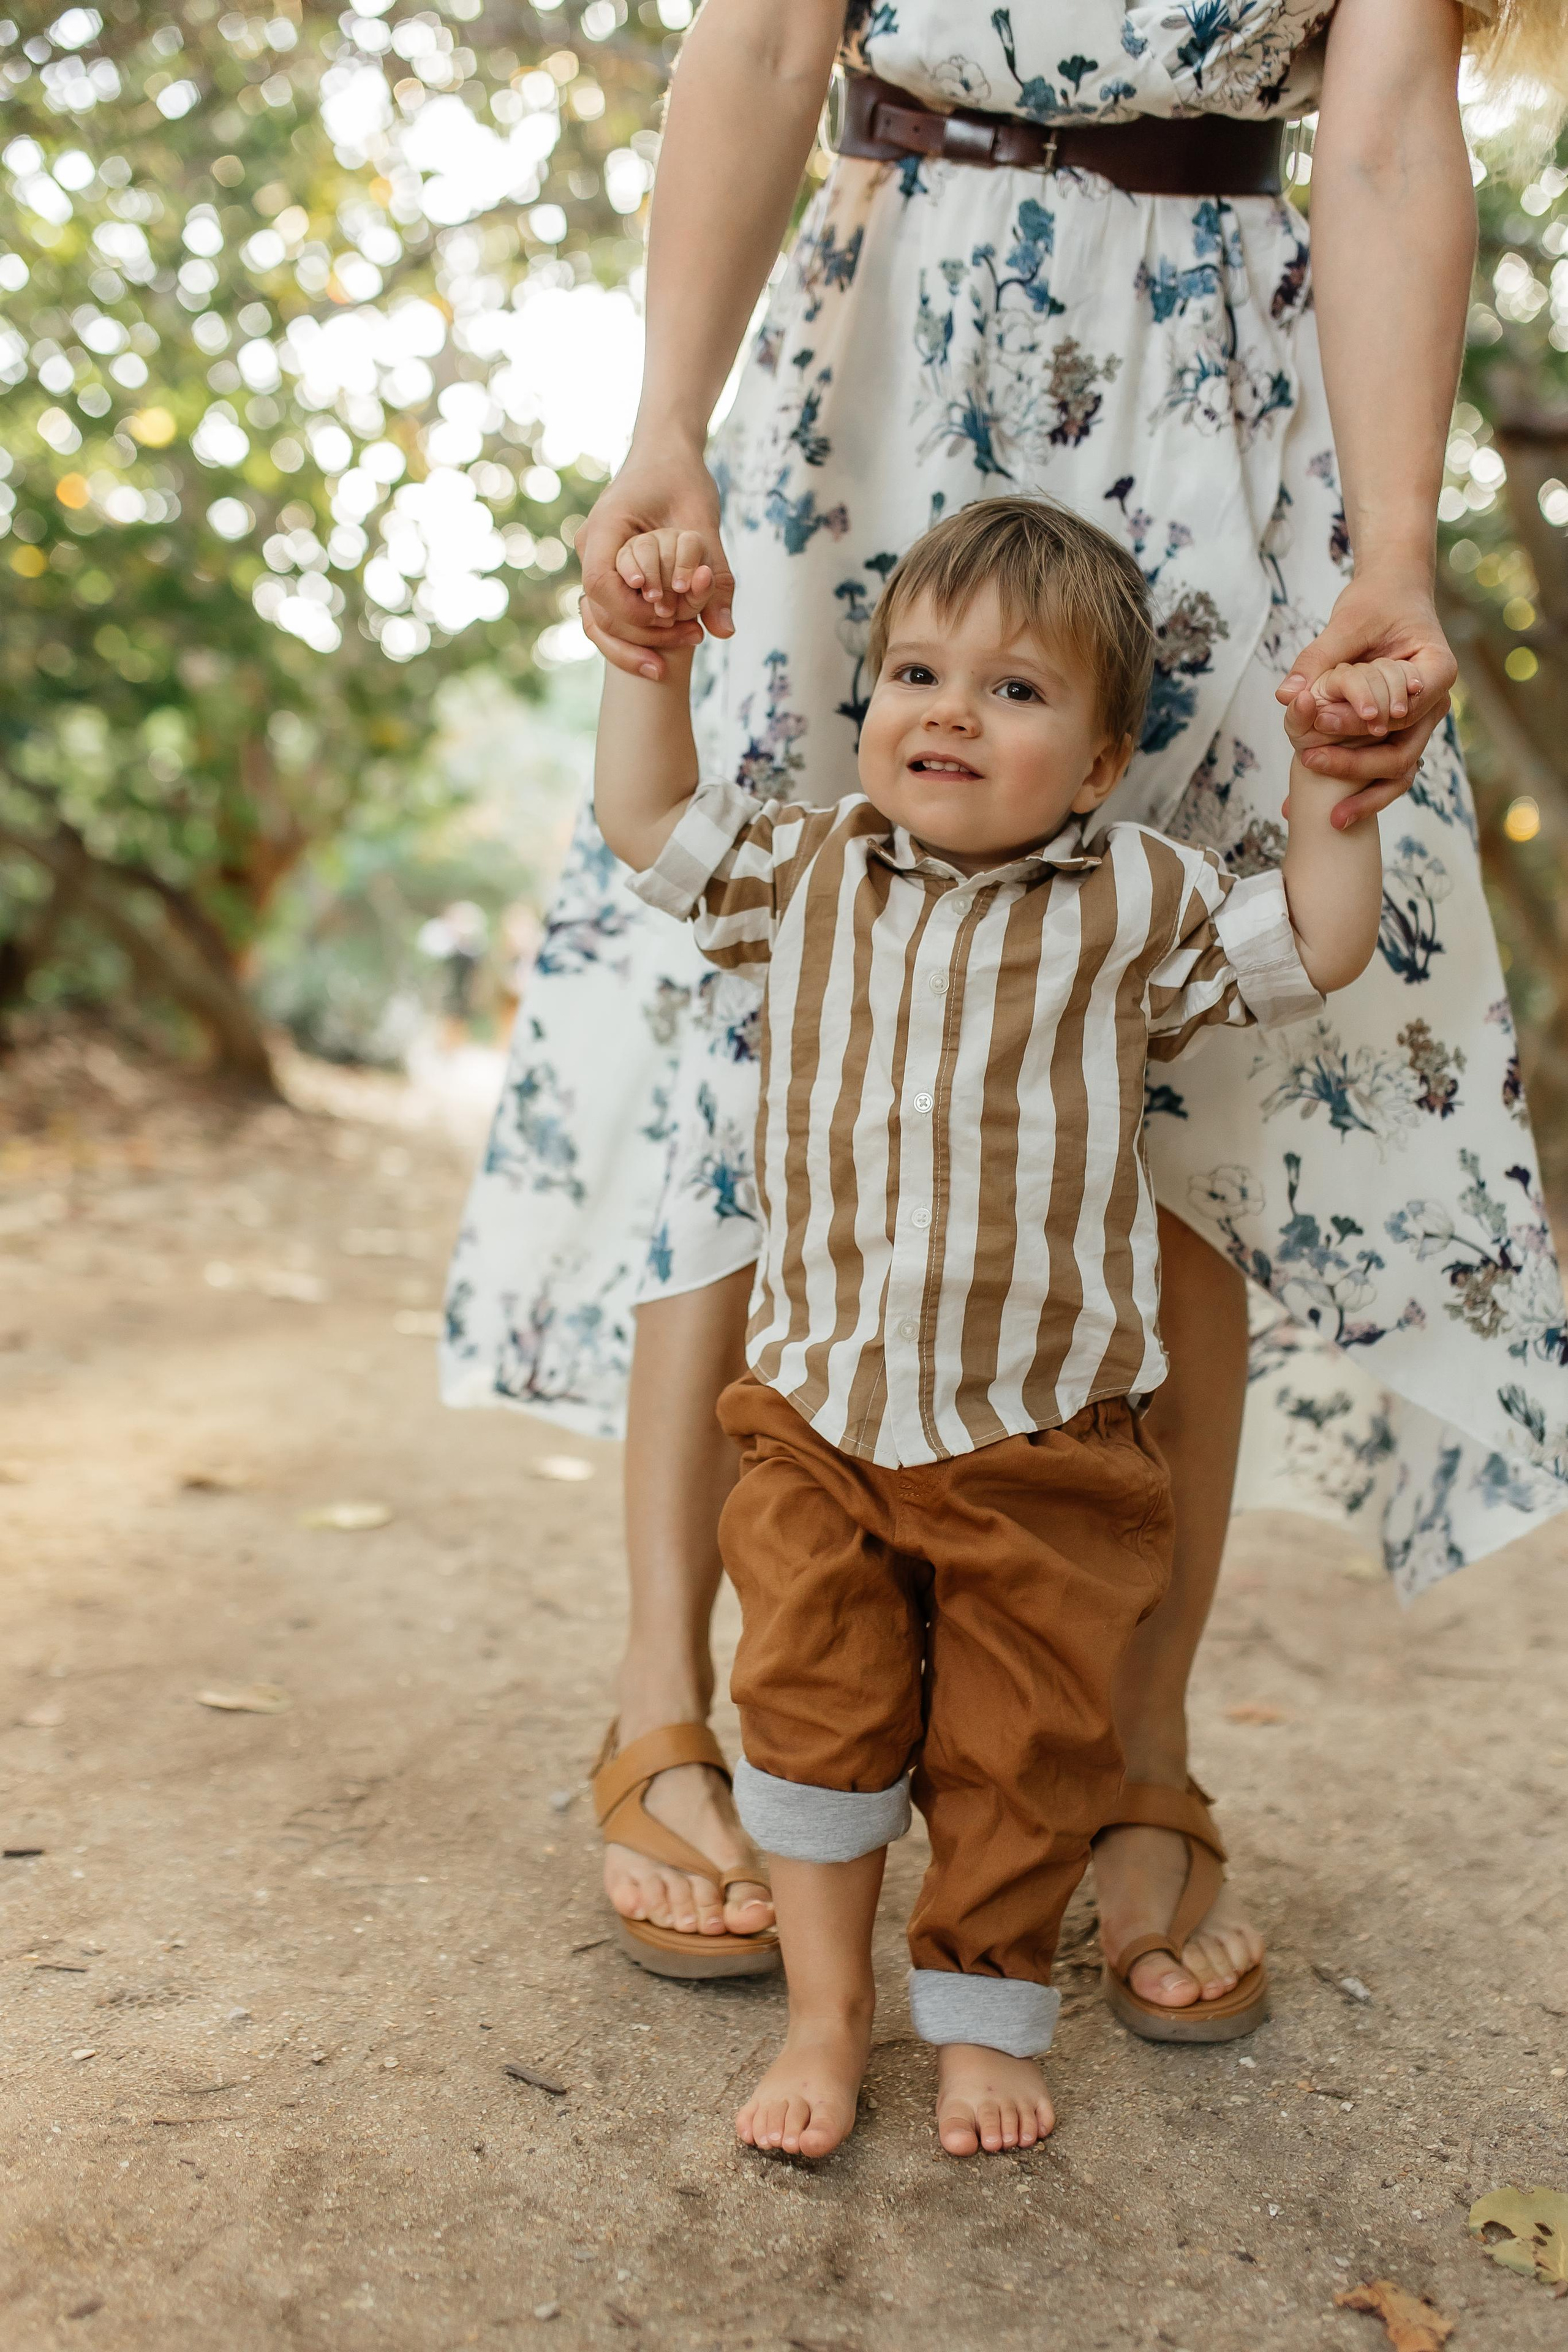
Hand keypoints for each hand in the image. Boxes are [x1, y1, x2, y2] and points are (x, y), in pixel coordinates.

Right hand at [578, 440, 736, 680]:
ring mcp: (596, 559)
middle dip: (643, 634)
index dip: (633, 611)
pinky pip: (614, 610)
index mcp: (604, 525)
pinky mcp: (609, 569)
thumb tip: (725, 632)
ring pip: (603, 618)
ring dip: (642, 638)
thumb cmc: (683, 478)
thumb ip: (716, 576)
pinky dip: (642, 627)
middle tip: (693, 638)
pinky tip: (678, 632)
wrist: (666, 453)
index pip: (601, 584)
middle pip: (598, 611)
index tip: (672, 614)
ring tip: (691, 638)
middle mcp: (591, 546)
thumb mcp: (705, 525)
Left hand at [1274, 570, 1456, 829]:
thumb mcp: (1348, 622)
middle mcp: (1433, 704)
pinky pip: (1381, 769)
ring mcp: (1418, 724)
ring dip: (1362, 792)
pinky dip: (1356, 787)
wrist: (1390, 598)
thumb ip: (1319, 658)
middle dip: (1356, 764)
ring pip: (1397, 770)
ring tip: (1328, 818)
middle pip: (1403, 751)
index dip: (1366, 720)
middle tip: (1309, 763)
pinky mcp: (1397, 735)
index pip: (1407, 709)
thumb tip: (1285, 696)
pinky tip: (1322, 812)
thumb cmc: (1377, 603)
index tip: (1325, 722)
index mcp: (1436, 672)